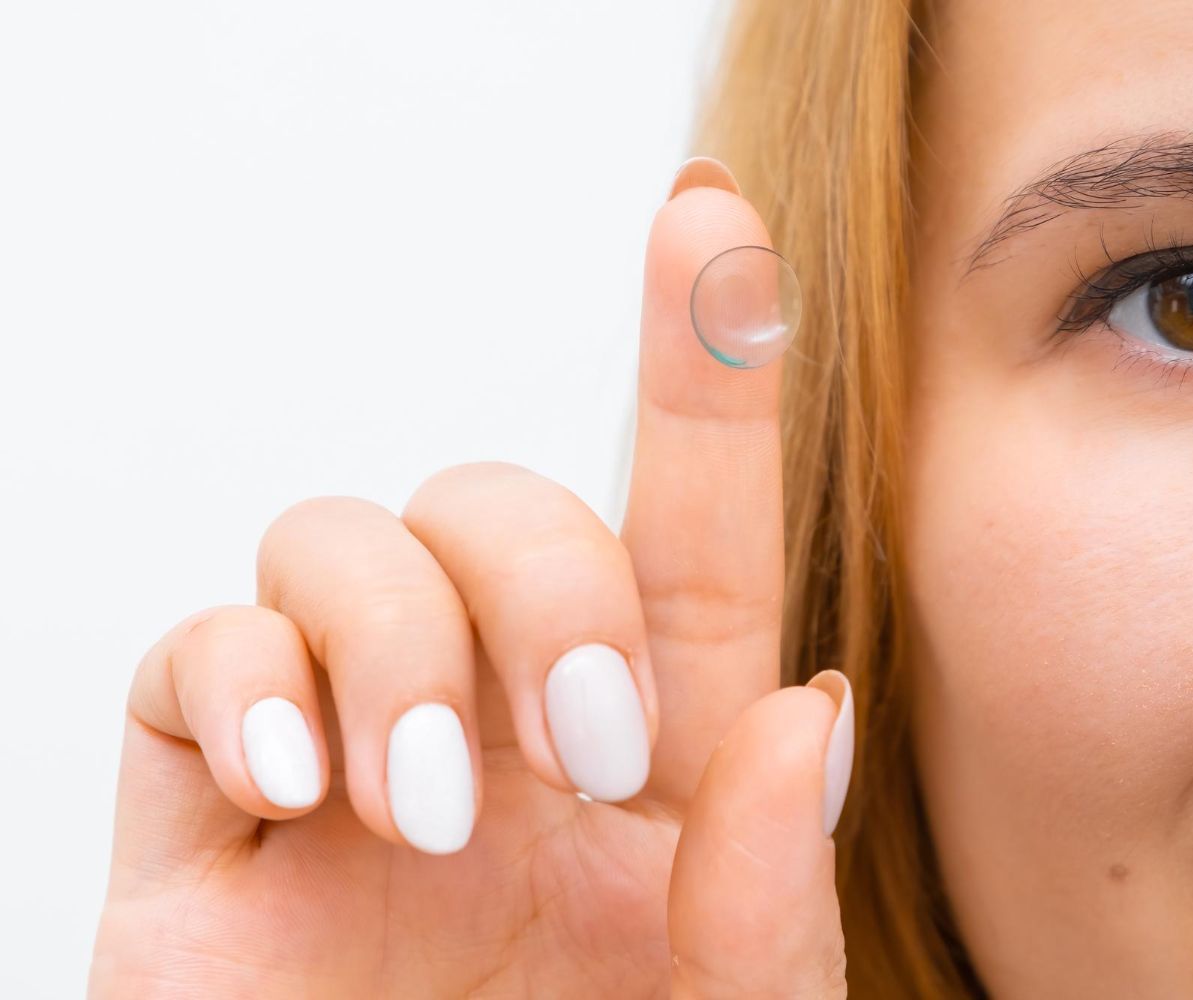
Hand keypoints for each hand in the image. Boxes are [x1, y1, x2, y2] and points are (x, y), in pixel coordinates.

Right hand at [89, 159, 853, 998]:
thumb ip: (768, 901)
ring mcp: (342, 765)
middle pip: (501, 504)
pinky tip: (303, 787)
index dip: (700, 377)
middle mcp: (495, 734)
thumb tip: (799, 713)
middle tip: (584, 746)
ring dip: (396, 637)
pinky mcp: (199, 819)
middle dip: (545, 576)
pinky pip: (186, 656)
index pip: (688, 539)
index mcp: (644, 775)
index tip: (715, 226)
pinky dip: (243, 684)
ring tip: (433, 802)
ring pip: (340, 541)